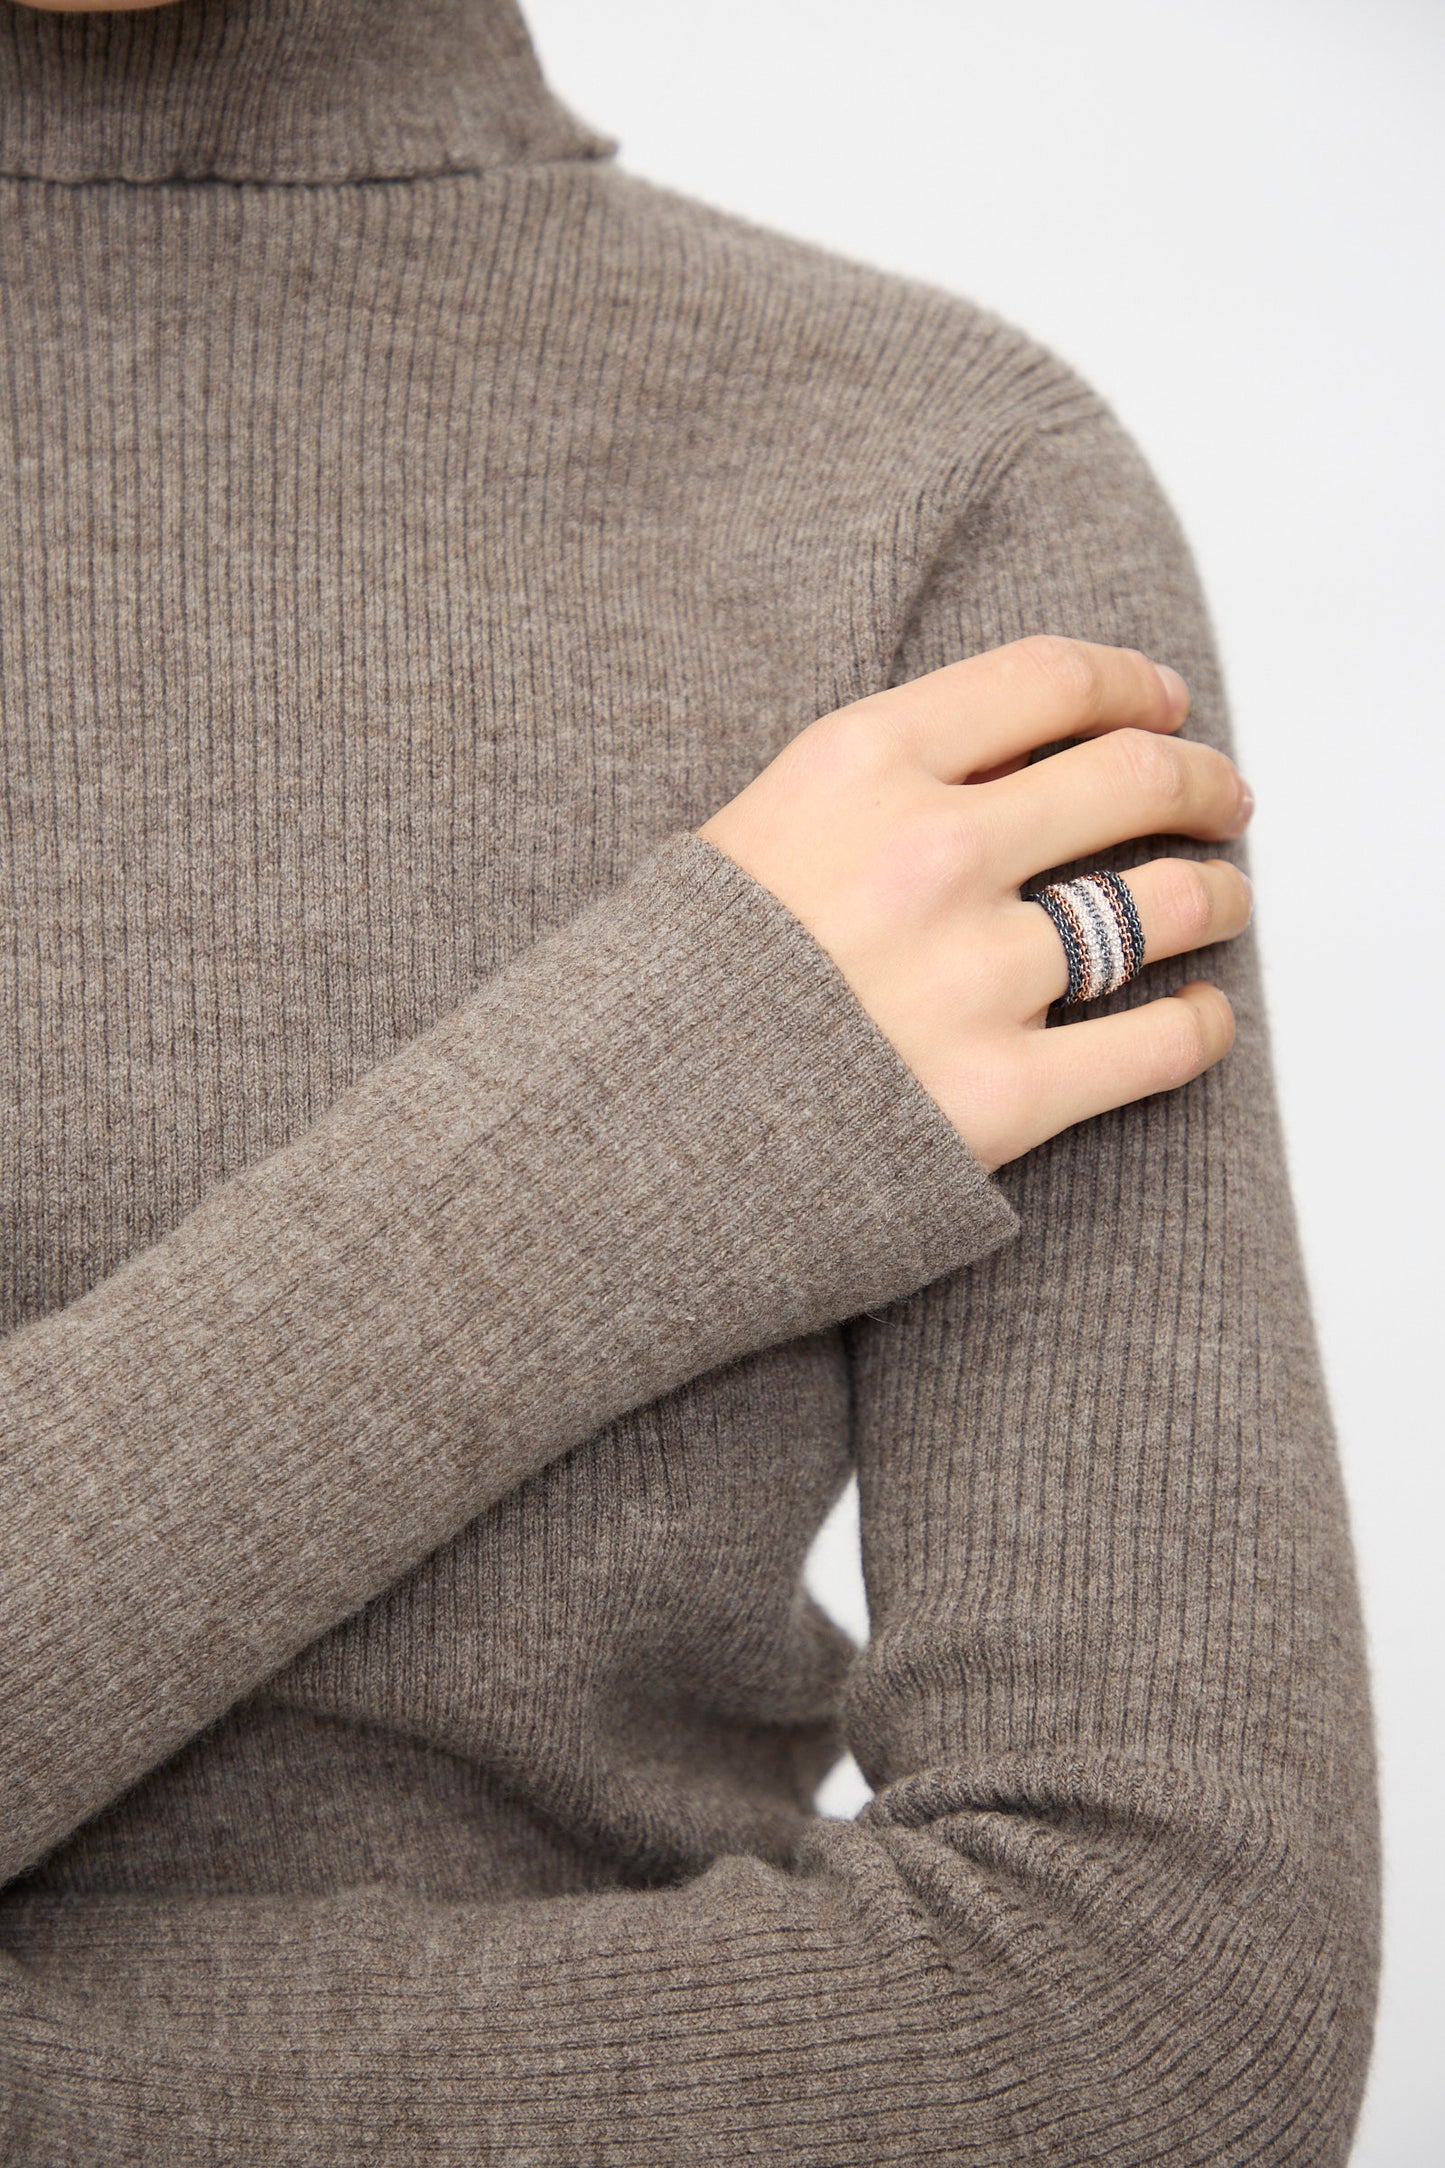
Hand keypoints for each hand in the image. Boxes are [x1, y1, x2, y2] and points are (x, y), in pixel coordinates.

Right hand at [696, 636, 1253, 1173]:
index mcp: (858, 765)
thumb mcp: (750, 834)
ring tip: (1225, 902)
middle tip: (1222, 799)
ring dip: (1220, 895)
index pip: (1048, 678)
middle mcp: (929, 852)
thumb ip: (875, 790)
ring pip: (1170, 903)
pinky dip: (1202, 1025)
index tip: (1163, 706)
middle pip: (1132, 777)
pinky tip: (1201, 1016)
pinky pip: (1161, 1044)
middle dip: (1202, 781)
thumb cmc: (669, 991)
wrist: (605, 1141)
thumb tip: (1014, 761)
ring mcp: (972, 975)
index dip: (1132, 686)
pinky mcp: (1000, 1095)